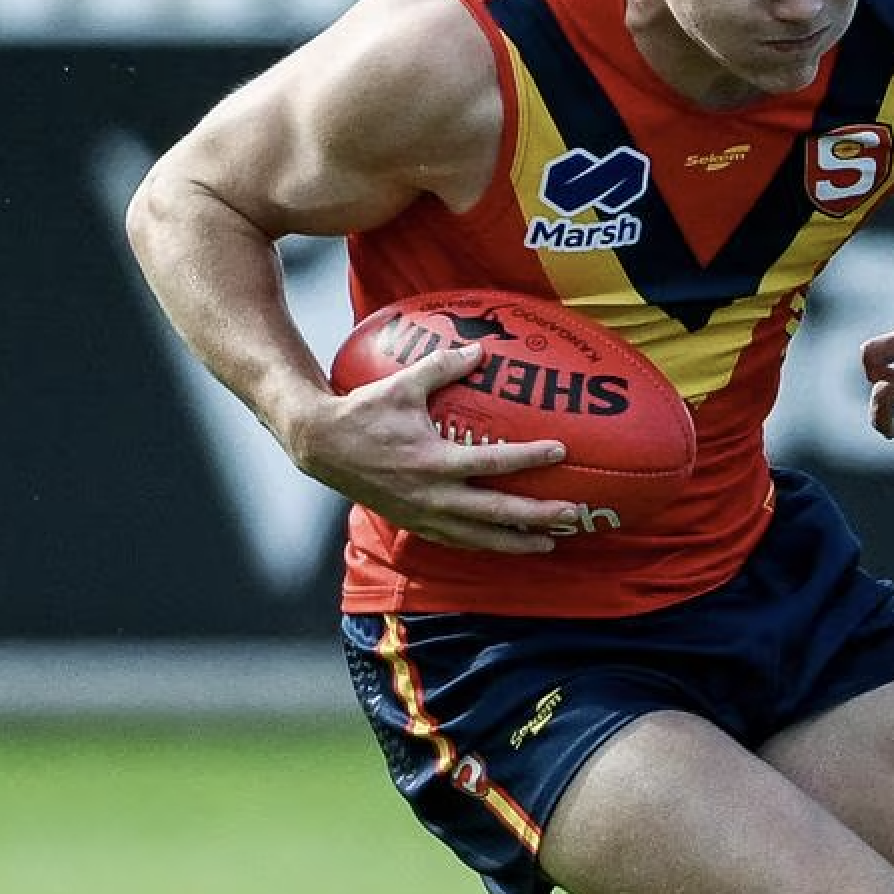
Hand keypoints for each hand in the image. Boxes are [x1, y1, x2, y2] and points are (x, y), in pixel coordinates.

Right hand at [288, 343, 584, 552]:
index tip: (561, 450)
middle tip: (572, 515)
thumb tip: (481, 349)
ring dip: (516, 541)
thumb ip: (443, 366)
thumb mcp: (402, 384)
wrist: (320, 446)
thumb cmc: (362, 411)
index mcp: (433, 460)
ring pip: (479, 537)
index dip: (529, 457)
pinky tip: (507, 545)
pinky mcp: (413, 524)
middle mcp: (432, 495)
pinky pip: (457, 541)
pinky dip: (485, 545)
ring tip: (550, 542)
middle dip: (536, 517)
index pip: (493, 462)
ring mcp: (422, 515)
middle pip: (495, 513)